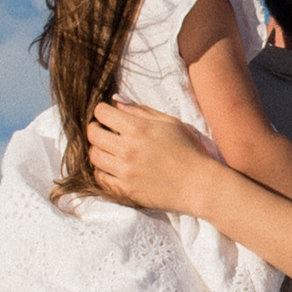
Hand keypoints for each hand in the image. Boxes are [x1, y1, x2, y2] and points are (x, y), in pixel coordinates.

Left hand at [89, 99, 213, 214]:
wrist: (199, 184)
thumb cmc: (189, 150)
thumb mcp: (170, 123)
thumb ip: (141, 110)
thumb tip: (116, 101)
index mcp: (138, 128)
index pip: (102, 113)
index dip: (102, 111)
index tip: (108, 116)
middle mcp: (127, 149)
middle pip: (93, 134)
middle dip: (95, 129)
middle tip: (104, 131)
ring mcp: (125, 171)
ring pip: (94, 156)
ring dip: (98, 150)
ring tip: (109, 150)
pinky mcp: (126, 190)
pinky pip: (100, 178)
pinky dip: (102, 171)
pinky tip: (111, 167)